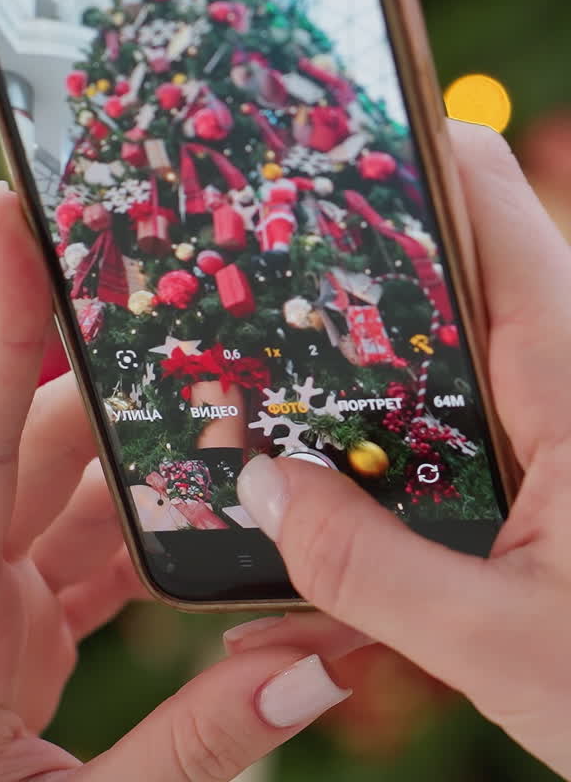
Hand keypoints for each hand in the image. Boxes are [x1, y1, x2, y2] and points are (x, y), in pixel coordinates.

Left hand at [0, 183, 359, 781]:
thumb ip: (198, 752)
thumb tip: (322, 668)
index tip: (10, 217)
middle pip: (31, 450)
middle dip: (110, 375)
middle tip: (193, 301)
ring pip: (64, 496)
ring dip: (143, 457)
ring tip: (232, 404)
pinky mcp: (12, 638)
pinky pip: (85, 558)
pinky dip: (149, 538)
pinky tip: (213, 519)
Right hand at [229, 121, 570, 781]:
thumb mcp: (495, 645)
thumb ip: (364, 569)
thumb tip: (261, 486)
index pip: (498, 218)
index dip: (414, 157)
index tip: (318, 136)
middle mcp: (567, 399)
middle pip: (449, 292)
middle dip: (345, 295)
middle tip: (242, 307)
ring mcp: (555, 450)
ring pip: (437, 392)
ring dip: (350, 422)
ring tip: (255, 451)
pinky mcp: (546, 504)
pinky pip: (448, 472)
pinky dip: (381, 503)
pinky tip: (316, 575)